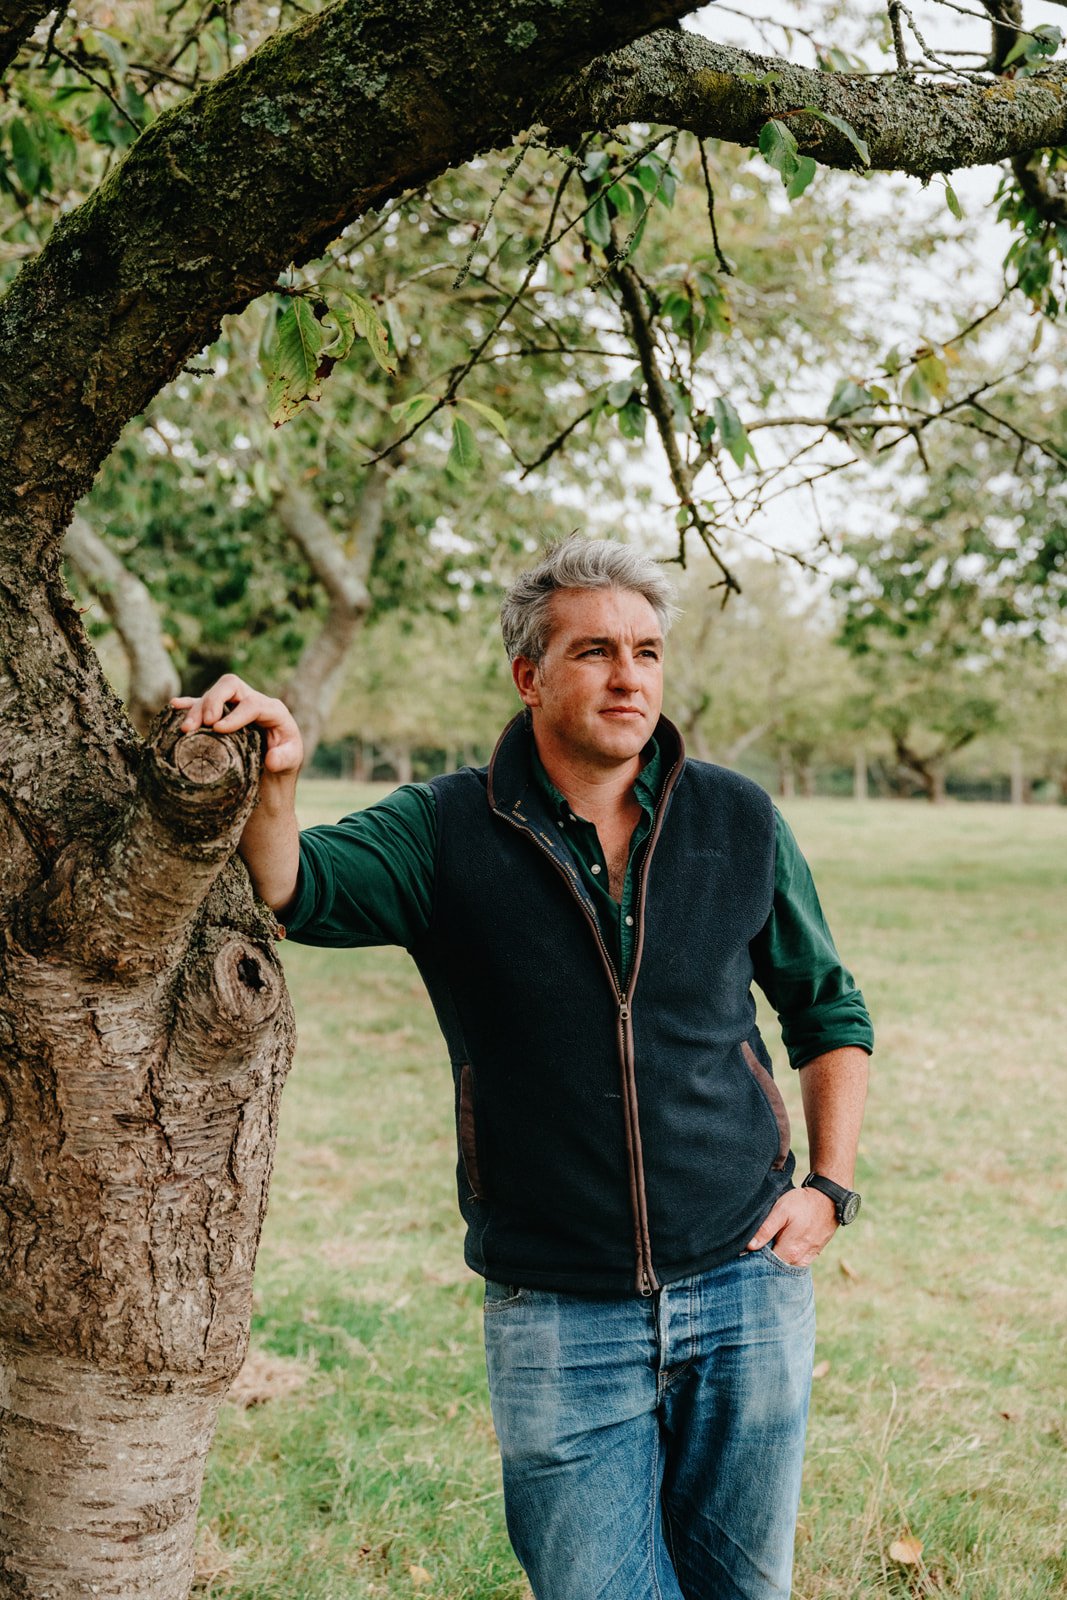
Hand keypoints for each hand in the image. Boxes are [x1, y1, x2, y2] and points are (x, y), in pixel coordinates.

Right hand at [171, 675, 303, 777]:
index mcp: (272, 710)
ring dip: (196, 709)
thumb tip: (272, 759)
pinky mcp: (217, 715)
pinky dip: (187, 704)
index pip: (253, 704)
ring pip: (211, 694)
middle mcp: (251, 702)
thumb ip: (285, 759)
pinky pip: (199, 703)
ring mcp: (232, 706)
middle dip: (214, 700)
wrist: (271, 770)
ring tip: (186, 729)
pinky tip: (175, 706)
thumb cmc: (283, 762)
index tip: (219, 729)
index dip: (236, 715)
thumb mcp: (291, 762)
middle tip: (205, 723)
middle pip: (230, 686)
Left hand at [746, 1185, 836, 1266]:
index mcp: (790, 1251)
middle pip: (777, 1267)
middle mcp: (800, 1259)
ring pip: (788, 1266)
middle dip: (766, 1261)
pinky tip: (783, 1248)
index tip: (747, 1251)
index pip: (767, 1264)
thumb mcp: (781, 1211)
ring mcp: (808, 1257)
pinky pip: (798, 1262)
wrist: (829, 1199)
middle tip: (758, 1248)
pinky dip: (789, 1258)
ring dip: (778, 1260)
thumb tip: (750, 1246)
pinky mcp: (814, 1253)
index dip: (755, 1258)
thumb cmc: (803, 1203)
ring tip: (771, 1246)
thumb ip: (765, 1230)